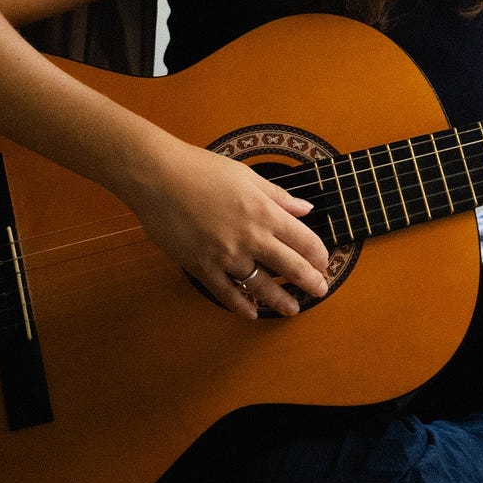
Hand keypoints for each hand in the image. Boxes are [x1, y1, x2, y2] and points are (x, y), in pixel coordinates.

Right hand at [123, 140, 331, 321]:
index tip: (324, 262)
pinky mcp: (201, 266)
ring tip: (293, 309)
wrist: (158, 177)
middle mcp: (250, 237)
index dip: (319, 254)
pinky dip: (240, 305)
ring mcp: (225, 255)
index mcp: (264, 212)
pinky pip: (225, 293)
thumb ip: (278, 196)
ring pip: (261, 286)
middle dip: (310, 282)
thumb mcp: (247, 176)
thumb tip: (305, 208)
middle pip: (290, 267)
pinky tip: (251, 313)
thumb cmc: (201, 169)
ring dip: (280, 301)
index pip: (304, 240)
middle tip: (320, 290)